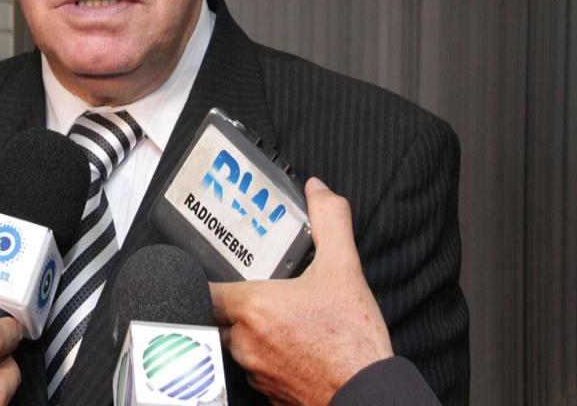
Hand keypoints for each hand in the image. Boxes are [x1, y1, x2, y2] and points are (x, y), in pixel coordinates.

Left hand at [210, 177, 392, 405]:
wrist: (369, 394)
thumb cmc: (354, 342)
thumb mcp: (345, 269)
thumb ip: (330, 221)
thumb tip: (318, 190)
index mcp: (254, 307)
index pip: (206, 290)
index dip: (210, 280)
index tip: (222, 273)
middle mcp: (244, 341)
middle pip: (218, 317)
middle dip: (233, 306)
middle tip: (256, 294)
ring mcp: (253, 371)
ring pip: (235, 344)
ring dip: (249, 332)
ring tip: (277, 320)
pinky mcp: (266, 394)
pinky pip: (252, 369)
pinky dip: (265, 357)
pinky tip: (289, 347)